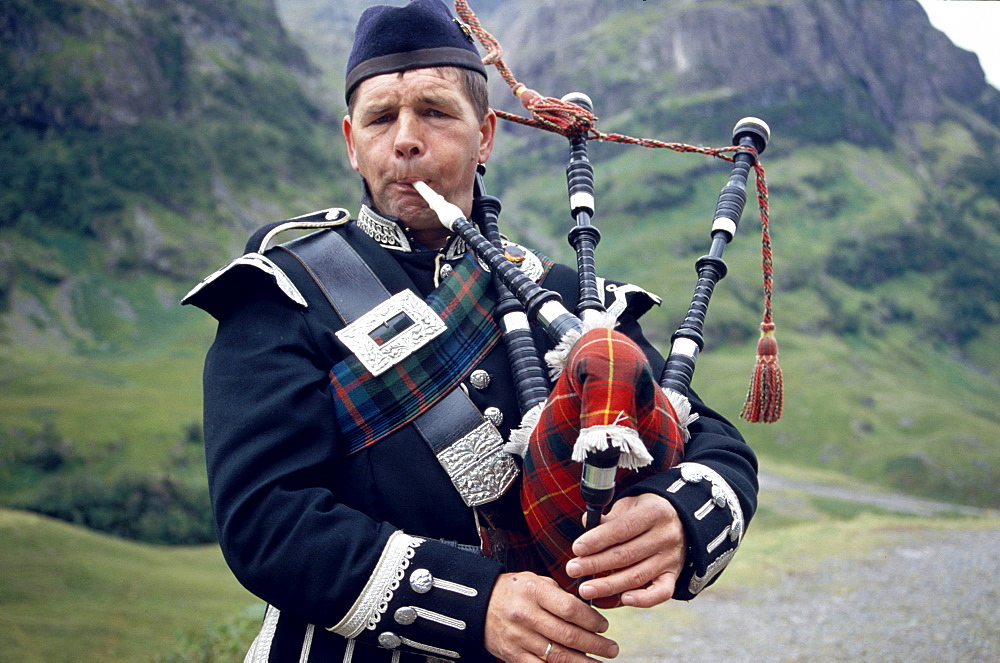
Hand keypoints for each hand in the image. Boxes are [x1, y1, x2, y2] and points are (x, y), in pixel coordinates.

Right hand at [484, 571, 618, 661]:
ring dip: (583, 662)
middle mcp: (526, 615)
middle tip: (612, 649)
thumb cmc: (514, 591)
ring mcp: (519, 637)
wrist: (477, 604)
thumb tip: (589, 614)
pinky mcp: (513, 655)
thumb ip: (560, 595)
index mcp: (533, 591)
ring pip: (558, 656)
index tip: (604, 626)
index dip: (592, 620)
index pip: (570, 609)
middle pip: (568, 635)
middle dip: (595, 645)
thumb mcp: (536, 581)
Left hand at [565, 493, 685, 607]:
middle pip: (626, 555)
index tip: (577, 549)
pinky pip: (661, 593)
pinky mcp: (674, 575)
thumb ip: (609, 516)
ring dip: (609, 585)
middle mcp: (665, 536)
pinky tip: (623, 599)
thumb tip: (586, 525)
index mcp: (653, 512)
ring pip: (638, 576)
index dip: (598, 540)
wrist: (682, 520)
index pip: (622, 528)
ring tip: (585, 589)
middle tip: (573, 570)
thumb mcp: (630, 504)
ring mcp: (671, 558)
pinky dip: (643, 599)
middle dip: (596, 564)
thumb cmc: (646, 512)